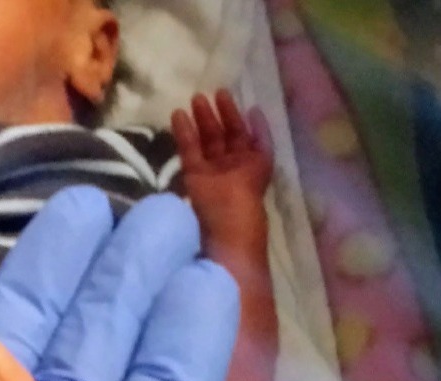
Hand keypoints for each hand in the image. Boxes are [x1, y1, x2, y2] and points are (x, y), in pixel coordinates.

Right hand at [172, 90, 273, 253]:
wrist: (226, 227)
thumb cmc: (247, 195)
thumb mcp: (262, 162)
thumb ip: (260, 136)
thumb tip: (255, 111)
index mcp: (251, 162)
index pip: (243, 133)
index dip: (234, 114)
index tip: (224, 95)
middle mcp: (231, 165)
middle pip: (223, 135)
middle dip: (215, 115)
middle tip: (203, 94)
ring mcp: (211, 171)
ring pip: (205, 141)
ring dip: (200, 121)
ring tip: (192, 98)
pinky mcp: (192, 176)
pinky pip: (189, 150)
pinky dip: (184, 133)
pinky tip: (178, 114)